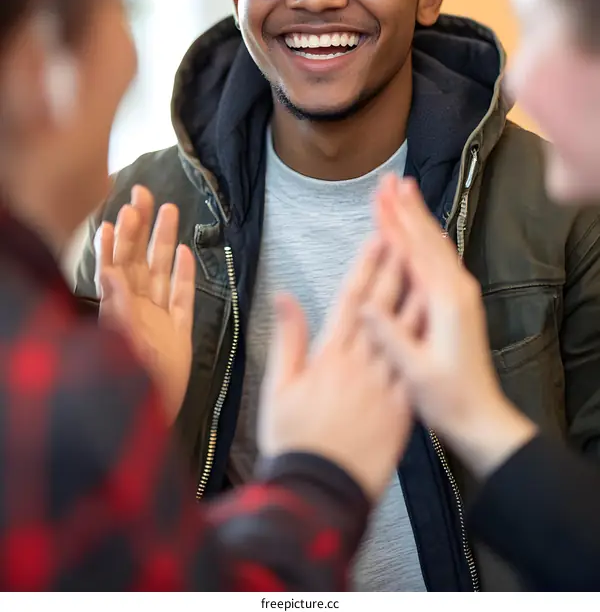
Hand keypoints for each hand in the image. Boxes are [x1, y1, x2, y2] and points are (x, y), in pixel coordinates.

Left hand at [97, 185, 195, 423]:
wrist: (152, 422)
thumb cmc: (133, 387)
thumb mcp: (123, 347)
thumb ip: (118, 308)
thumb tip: (109, 269)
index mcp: (118, 310)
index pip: (115, 266)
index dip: (117, 240)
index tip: (119, 213)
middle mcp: (136, 310)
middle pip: (140, 260)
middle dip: (142, 227)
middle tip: (144, 194)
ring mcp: (158, 320)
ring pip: (162, 272)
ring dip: (165, 242)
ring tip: (170, 211)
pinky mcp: (178, 333)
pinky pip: (182, 298)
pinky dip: (184, 275)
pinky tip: (184, 254)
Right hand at [258, 238, 411, 501]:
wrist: (324, 491)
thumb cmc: (297, 442)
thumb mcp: (281, 390)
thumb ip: (288, 340)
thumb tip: (284, 298)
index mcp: (332, 355)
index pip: (354, 298)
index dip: (367, 264)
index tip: (378, 235)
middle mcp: (363, 362)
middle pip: (385, 301)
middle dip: (396, 260)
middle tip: (409, 231)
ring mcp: (386, 382)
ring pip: (407, 325)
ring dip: (416, 283)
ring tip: (426, 252)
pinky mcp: (402, 402)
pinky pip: (419, 359)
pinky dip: (426, 329)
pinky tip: (436, 306)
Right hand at [364, 175, 536, 477]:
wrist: (481, 417)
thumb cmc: (447, 399)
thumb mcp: (415, 373)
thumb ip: (391, 337)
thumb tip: (366, 304)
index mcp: (445, 303)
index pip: (412, 252)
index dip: (393, 223)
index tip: (378, 197)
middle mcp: (457, 291)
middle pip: (426, 238)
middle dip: (406, 207)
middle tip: (389, 179)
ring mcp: (461, 295)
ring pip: (436, 245)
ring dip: (417, 216)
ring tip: (403, 191)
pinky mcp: (460, 303)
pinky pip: (440, 259)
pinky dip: (426, 237)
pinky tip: (421, 231)